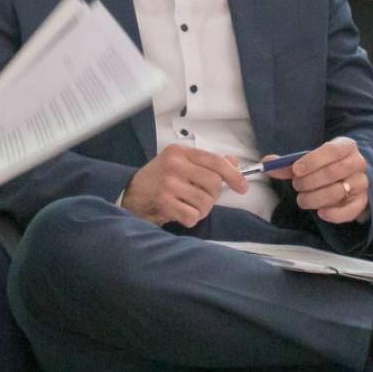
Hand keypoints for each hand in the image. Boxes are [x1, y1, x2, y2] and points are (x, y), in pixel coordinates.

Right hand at [122, 145, 248, 227]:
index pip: (215, 160)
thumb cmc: (158, 179)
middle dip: (213, 195)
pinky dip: (191, 219)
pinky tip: (180, 214)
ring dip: (202, 210)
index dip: (233, 175)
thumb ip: (206, 163)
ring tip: (188, 206)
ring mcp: (168, 184)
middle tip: (201, 198)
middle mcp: (174, 165)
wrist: (130, 194)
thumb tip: (234, 162)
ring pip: (205, 202)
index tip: (242, 186)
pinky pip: (192, 216)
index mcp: (180, 152)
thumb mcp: (180, 163)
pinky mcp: (164, 202)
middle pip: (214, 183)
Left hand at [268, 137, 368, 224]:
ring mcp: (362, 183)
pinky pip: (349, 211)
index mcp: (346, 146)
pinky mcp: (363, 202)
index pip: (331, 150)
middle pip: (333, 173)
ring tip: (303, 199)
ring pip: (338, 192)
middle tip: (296, 187)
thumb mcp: (309, 161)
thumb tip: (266, 163)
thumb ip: (288, 164)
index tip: (296, 171)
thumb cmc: (326, 166)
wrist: (350, 177)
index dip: (312, 161)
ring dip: (315, 198)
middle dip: (309, 182)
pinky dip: (333, 214)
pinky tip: (320, 213)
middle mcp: (358, 163)